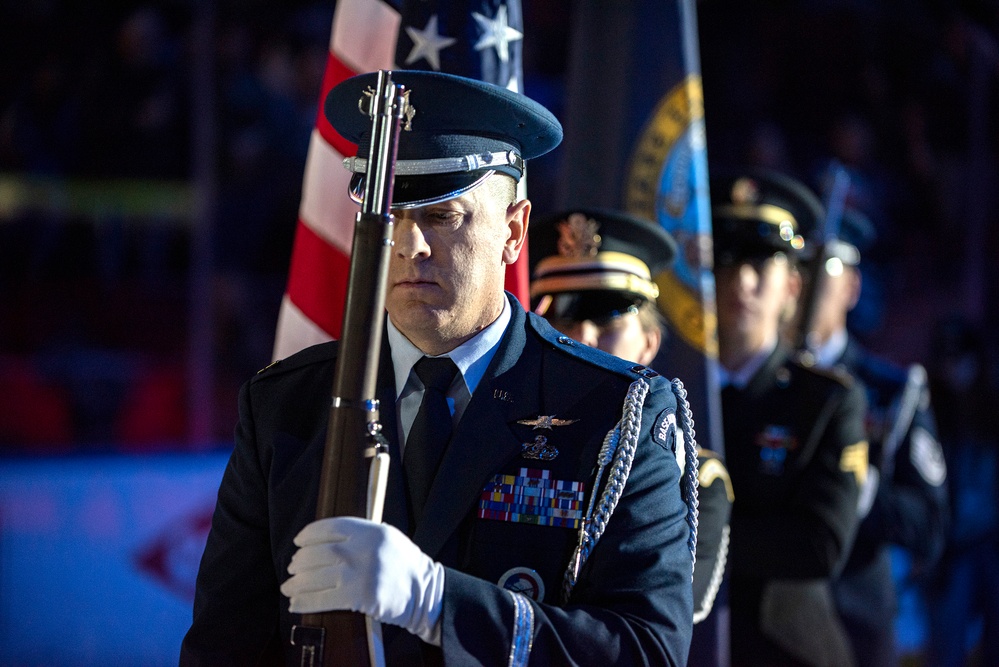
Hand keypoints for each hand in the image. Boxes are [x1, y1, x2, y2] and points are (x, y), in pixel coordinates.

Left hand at [280, 517, 444, 643]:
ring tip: (288, 586)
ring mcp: (362, 573)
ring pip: (317, 576)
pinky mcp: (361, 597)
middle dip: (300, 561)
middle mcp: (365, 549)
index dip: (310, 534)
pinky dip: (305, 602)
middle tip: (292, 567)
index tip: (298, 541)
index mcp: (371, 530)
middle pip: (319, 552)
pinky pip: (323, 599)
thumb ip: (360, 535)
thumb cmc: (403, 566)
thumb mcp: (387, 538)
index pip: (331, 526)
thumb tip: (323, 540)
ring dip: (297, 583)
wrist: (425, 592)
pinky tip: (295, 603)